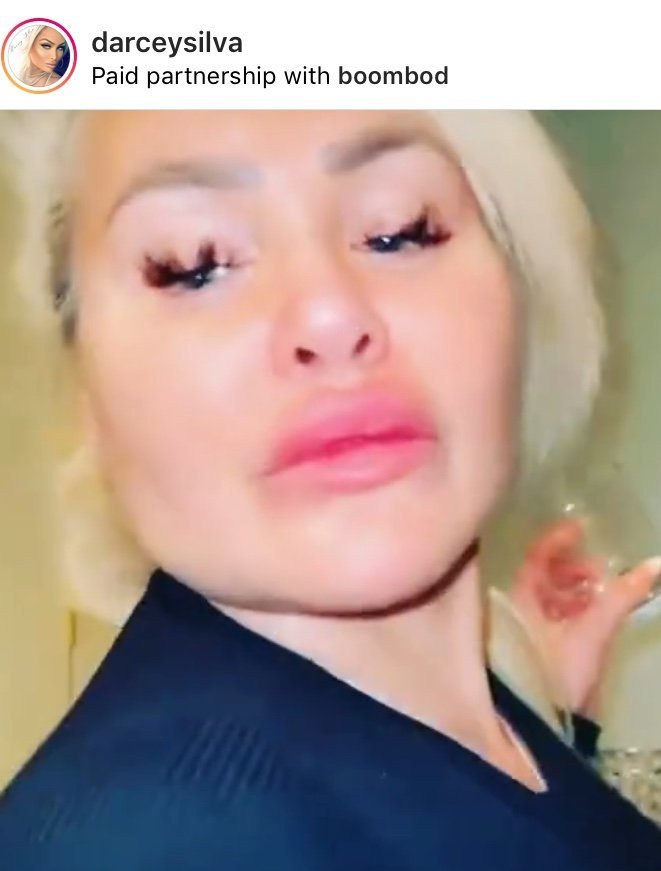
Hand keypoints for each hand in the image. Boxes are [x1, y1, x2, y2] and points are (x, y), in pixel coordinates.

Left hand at [508, 518, 660, 718]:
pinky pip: (550, 616)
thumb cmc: (558, 675)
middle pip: (542, 574)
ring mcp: (521, 629)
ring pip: (546, 596)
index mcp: (520, 599)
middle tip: (599, 571)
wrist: (538, 729)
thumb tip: (655, 565)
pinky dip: (570, 609)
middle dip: (572, 567)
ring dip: (573, 589)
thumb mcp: (594, 634)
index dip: (558, 539)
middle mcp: (515, 608)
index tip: (583, 527)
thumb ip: (622, 598)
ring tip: (599, 593)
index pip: (536, 556)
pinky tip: (591, 616)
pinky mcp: (532, 649)